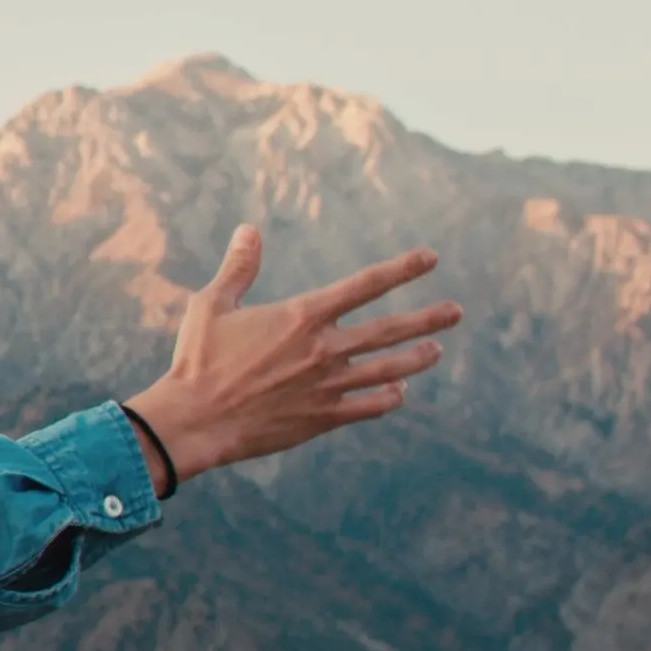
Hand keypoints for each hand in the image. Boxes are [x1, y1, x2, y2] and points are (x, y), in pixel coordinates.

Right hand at [122, 226, 462, 490]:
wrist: (195, 420)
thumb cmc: (197, 360)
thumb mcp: (211, 305)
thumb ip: (238, 268)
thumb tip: (249, 230)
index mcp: (302, 316)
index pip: (365, 285)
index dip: (401, 269)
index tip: (430, 258)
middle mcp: (324, 349)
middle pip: (391, 329)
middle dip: (428, 318)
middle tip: (456, 312)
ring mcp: (328, 386)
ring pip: (389, 369)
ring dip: (417, 358)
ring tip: (436, 350)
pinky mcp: (322, 418)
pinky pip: (369, 407)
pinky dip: (388, 398)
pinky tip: (399, 392)